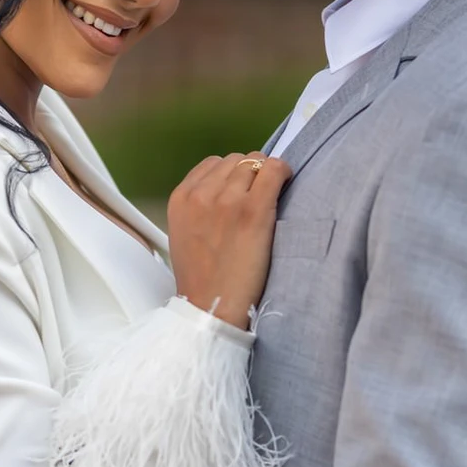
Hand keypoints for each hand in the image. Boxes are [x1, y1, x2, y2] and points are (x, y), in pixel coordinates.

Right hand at [167, 153, 291, 328]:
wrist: (212, 307)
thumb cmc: (202, 277)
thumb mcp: (184, 232)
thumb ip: (198, 206)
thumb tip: (227, 187)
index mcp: (180, 198)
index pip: (212, 164)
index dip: (232, 174)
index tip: (243, 189)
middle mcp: (201, 193)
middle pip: (236, 160)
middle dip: (249, 173)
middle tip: (259, 197)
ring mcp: (228, 199)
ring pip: (255, 161)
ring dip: (266, 175)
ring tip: (272, 197)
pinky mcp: (253, 209)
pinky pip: (274, 169)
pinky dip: (283, 171)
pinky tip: (287, 182)